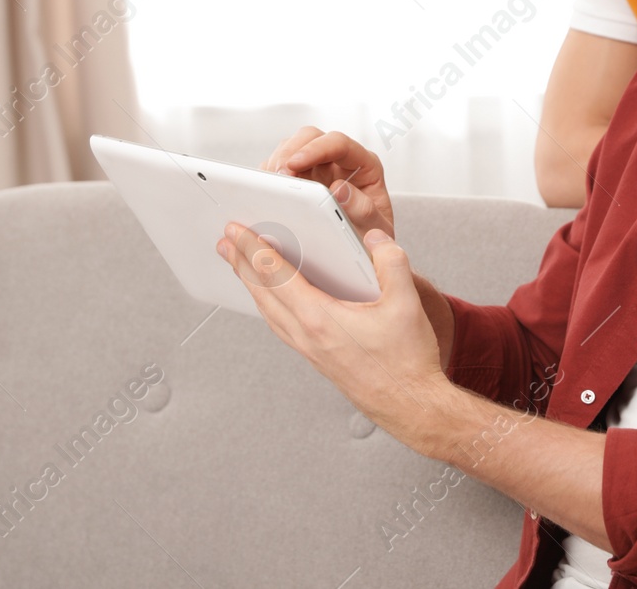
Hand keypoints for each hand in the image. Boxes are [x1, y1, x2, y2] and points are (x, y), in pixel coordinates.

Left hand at [217, 221, 447, 437]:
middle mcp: (307, 336)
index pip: (276, 275)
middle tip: (225, 242)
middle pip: (263, 293)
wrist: (410, 406)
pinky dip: (270, 306)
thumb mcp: (407, 303)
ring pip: (269, 313)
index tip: (236, 230)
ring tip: (242, 267)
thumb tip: (375, 238)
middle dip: (242, 264)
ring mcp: (309, 350)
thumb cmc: (407, 362)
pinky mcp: (317, 359)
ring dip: (253, 286)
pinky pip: (281, 326)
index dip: (253, 248)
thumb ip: (391, 261)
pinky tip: (275, 302)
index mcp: (321, 318)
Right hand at [262, 126, 394, 239]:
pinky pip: (278, 167)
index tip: (296, 163)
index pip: (339, 144)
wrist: (360, 253)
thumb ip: (363, 209)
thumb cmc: (371, 236)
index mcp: (364, 165)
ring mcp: (317, 169)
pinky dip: (268, 177)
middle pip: (310, 137)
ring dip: (277, 163)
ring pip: (290, 147)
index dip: (315, 149)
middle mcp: (339, 161)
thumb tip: (340, 189)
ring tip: (271, 187)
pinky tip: (267, 194)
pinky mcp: (299, 180)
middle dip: (290, 152)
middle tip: (279, 177)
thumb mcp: (375, 228)